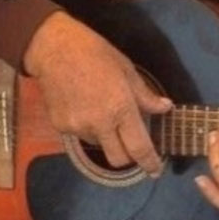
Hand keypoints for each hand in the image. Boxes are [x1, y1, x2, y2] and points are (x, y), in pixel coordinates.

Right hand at [23, 11, 171, 175]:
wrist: (52, 48)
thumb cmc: (95, 52)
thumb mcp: (126, 69)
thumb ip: (145, 95)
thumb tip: (165, 108)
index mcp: (120, 108)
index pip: (139, 147)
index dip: (149, 163)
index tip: (155, 171)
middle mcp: (99, 124)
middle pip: (118, 159)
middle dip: (128, 156)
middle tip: (131, 142)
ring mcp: (77, 127)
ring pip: (99, 146)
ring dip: (106, 137)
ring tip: (102, 111)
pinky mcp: (61, 127)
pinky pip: (80, 135)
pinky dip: (87, 127)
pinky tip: (83, 105)